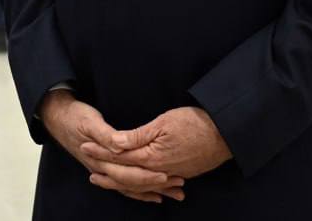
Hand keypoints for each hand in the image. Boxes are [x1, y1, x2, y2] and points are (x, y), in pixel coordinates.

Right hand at [39, 89, 184, 203]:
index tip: (166, 175)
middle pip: (132, 183)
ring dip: (152, 191)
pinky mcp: (105, 166)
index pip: (126, 174)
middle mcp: (102, 169)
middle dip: (155, 185)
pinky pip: (124, 184)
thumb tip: (119, 146)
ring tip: (174, 193)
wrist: (57, 117)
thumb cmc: (75, 116)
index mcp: (99, 159)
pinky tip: (154, 195)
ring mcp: (103, 169)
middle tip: (178, 185)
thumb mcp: (90, 121)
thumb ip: (105, 135)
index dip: (147, 175)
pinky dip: (140, 191)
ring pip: (130, 187)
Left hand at [81, 106, 230, 180]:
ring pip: (141, 184)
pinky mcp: (181, 174)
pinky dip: (144, 188)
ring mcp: (171, 174)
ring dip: (123, 183)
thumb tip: (114, 142)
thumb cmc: (195, 122)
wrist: (225, 133)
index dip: (101, 152)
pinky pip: (156, 186)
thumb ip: (137, 135)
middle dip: (107, 173)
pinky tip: (141, 189)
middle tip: (90, 173)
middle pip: (127, 176)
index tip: (85, 146)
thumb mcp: (163, 122)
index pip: (119, 156)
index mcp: (151, 157)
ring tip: (108, 181)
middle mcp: (159, 170)